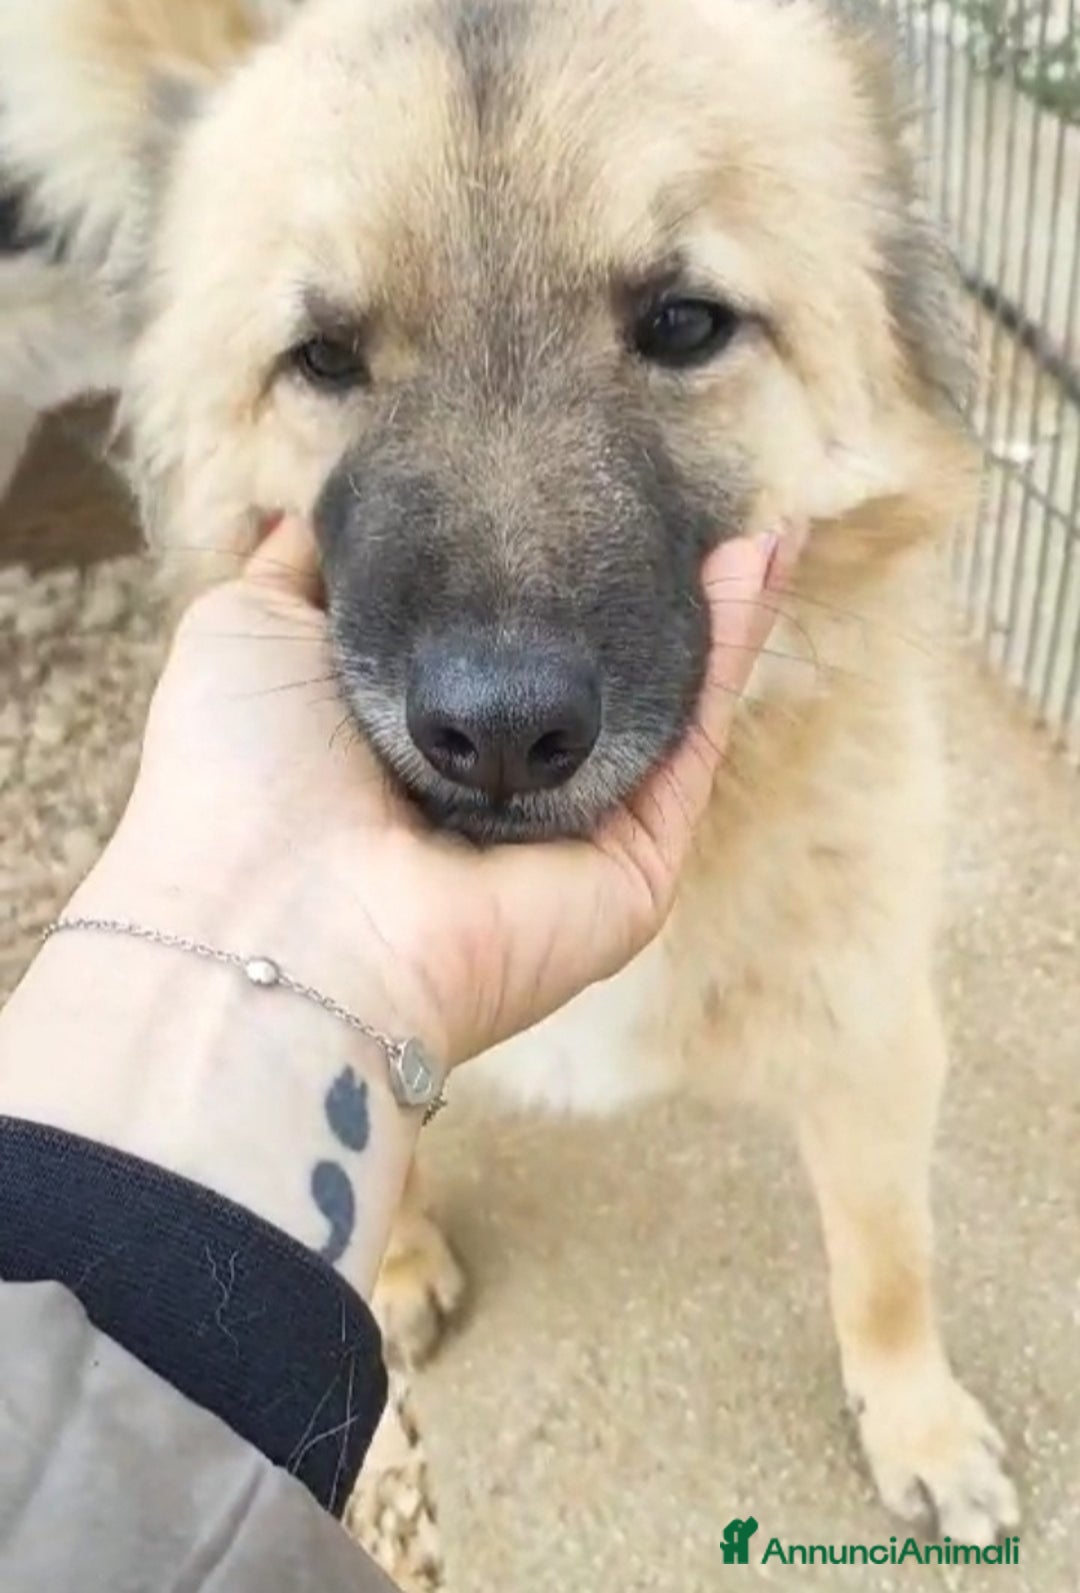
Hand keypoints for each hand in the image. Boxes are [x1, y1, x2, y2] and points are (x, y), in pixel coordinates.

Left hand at [97, 518, 795, 1065]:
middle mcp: (496, 788)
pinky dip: (730, 653)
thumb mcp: (250, 631)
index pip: (496, 639)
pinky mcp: (634, 864)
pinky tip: (757, 561)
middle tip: (684, 490)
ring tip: (751, 512)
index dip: (543, 563)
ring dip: (713, 607)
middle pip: (590, 672)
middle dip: (641, 584)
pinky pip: (694, 743)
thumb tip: (329, 508)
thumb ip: (310, 571)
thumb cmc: (245, 772)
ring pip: (661, 701)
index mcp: (412, 740)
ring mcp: (572, 830)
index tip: (579, 479)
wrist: (280, 917)